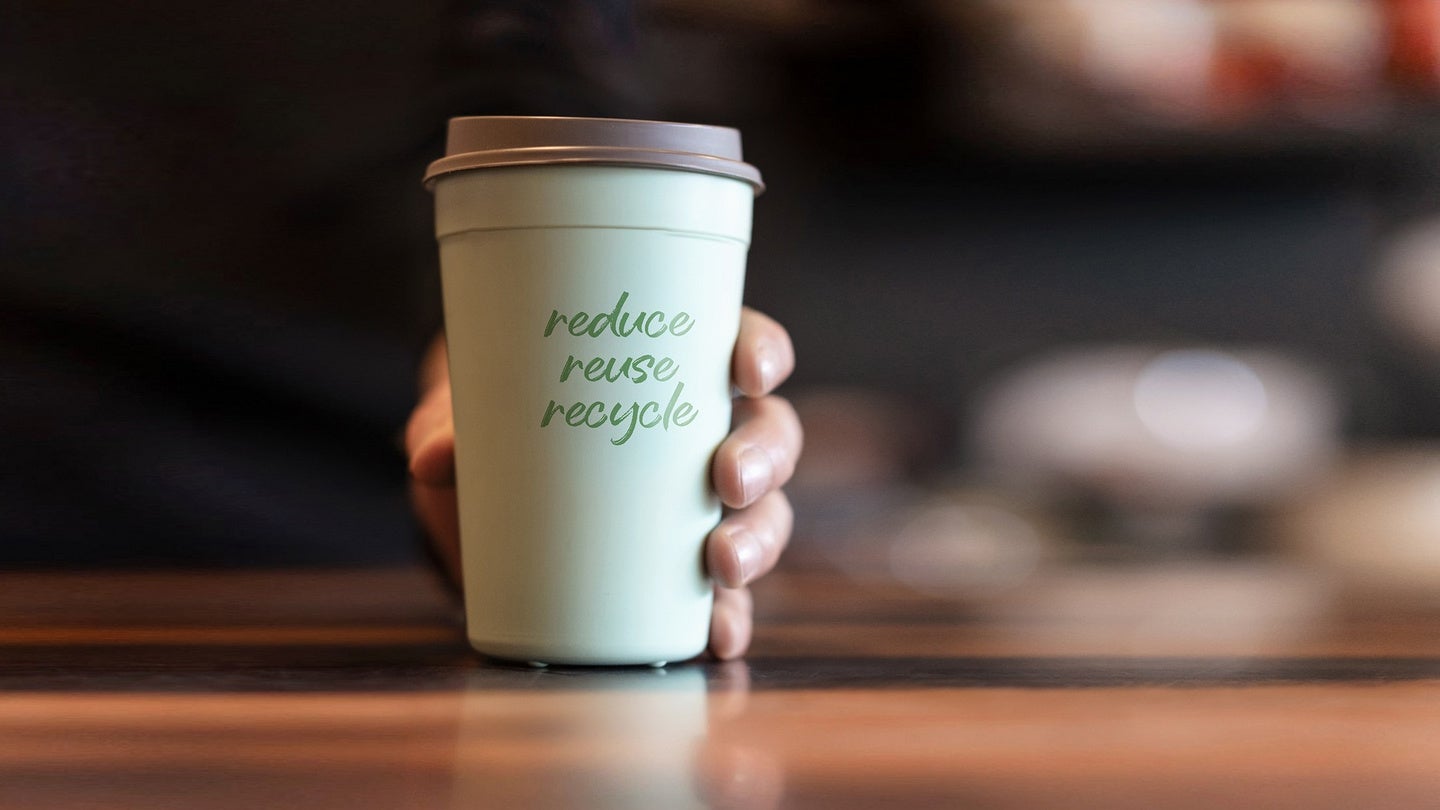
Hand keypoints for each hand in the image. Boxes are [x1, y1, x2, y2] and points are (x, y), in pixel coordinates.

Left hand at [404, 308, 799, 659]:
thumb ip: (448, 424)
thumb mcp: (470, 412)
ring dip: (759, 539)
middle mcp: (704, 430)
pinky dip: (729, 615)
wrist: (476, 491)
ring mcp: (703, 504)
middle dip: (763, 458)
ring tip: (723, 566)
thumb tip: (434, 457)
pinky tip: (718, 634)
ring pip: (766, 512)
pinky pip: (727, 592)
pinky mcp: (684, 571)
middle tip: (728, 481)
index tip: (748, 373)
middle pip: (771, 432)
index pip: (742, 342)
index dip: (761, 352)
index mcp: (672, 363)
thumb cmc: (493, 420)